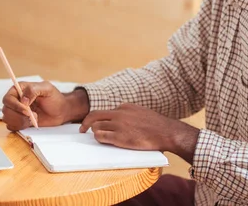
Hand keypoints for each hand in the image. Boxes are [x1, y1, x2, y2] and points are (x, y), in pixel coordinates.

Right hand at [2, 82, 89, 130]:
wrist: (61, 111)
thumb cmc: (54, 98)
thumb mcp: (47, 89)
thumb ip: (33, 90)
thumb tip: (23, 100)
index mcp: (19, 89)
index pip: (8, 98)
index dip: (15, 105)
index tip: (26, 110)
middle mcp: (15, 100)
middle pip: (6, 110)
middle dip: (19, 115)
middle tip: (32, 115)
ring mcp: (16, 111)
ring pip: (8, 119)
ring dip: (21, 121)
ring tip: (33, 118)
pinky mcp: (19, 121)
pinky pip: (11, 126)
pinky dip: (21, 126)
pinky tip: (30, 122)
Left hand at [79, 103, 198, 162]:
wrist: (166, 132)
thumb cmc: (156, 125)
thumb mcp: (141, 112)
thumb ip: (129, 113)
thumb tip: (121, 118)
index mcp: (124, 106)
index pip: (105, 111)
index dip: (99, 118)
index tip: (94, 123)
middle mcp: (119, 114)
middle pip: (94, 115)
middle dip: (86, 122)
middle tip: (81, 129)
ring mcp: (118, 125)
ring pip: (96, 127)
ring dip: (95, 132)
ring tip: (98, 138)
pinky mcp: (119, 137)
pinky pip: (101, 137)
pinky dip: (98, 138)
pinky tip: (101, 141)